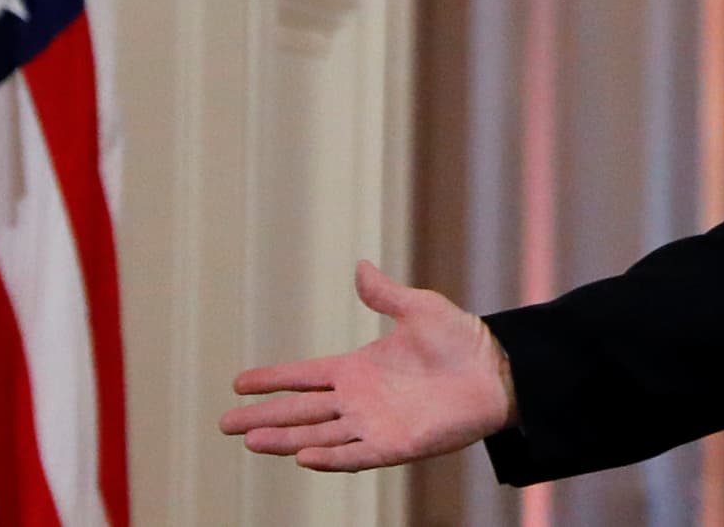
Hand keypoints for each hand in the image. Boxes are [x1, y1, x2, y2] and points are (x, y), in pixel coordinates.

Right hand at [221, 261, 515, 472]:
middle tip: (225, 422)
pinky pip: (356, 455)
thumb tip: (360, 266)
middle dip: (262, 416)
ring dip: (285, 438)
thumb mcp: (420, 308)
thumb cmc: (462, 340)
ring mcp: (374, 424)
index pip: (304, 376)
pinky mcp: (395, 445)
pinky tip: (303, 456)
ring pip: (318, 434)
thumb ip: (386, 294)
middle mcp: (359, 400)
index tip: (238, 382)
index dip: (272, 380)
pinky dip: (330, 457)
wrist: (498, 371)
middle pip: (300, 410)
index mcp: (358, 368)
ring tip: (250, 440)